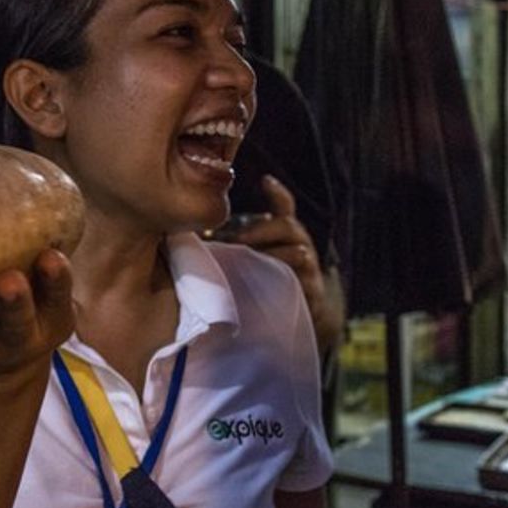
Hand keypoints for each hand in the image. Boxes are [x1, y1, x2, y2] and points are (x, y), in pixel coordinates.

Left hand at [228, 175, 326, 326]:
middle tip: (237, 239)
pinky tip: (271, 286)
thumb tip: (195, 233)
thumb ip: (232, 244)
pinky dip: (289, 283)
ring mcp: (309, 270)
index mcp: (283, 235)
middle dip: (262, 230)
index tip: (264, 180)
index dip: (277, 193)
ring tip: (250, 263)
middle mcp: (300, 246)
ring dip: (274, 255)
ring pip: (299, 253)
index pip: (285, 207)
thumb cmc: (262, 287)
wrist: (291, 326)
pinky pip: (305, 284)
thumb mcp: (249, 260)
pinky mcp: (313, 294)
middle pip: (288, 226)